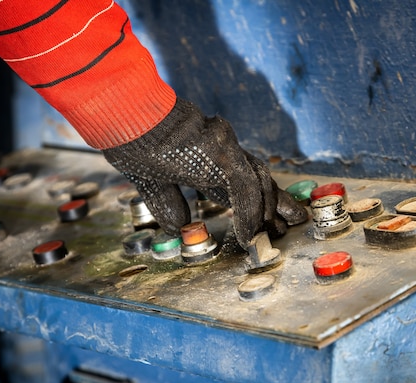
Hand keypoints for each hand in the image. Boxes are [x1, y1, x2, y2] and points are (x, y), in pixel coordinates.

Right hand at [102, 98, 307, 248]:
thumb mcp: (152, 181)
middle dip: (273, 203)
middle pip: (256, 178)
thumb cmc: (132, 140)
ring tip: (281, 229)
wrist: (126, 116)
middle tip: (289, 222)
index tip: (264, 220)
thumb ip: (168, 201)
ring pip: (257, 183)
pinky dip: (248, 214)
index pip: (238, 182)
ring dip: (268, 210)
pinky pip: (244, 190)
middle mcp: (221, 149)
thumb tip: (178, 226)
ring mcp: (224, 148)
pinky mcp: (222, 153)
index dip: (252, 202)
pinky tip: (249, 233)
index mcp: (206, 155)